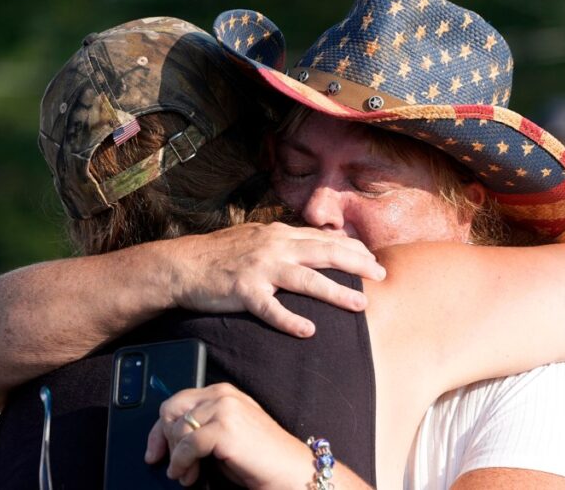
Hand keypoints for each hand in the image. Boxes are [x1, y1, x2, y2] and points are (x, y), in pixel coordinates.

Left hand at [145, 383, 313, 488]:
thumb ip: (203, 427)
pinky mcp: (225, 428)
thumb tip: (166, 440)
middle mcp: (222, 395)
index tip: (154, 451)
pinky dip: (180, 463)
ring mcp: (224, 409)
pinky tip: (186, 474)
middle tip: (172, 464)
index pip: (177, 401)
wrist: (291, 471)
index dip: (159, 429)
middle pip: (170, 410)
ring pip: (177, 429)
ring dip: (176, 458)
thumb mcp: (226, 435)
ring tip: (186, 475)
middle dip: (165, 440)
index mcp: (223, 392)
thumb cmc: (261, 458)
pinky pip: (186, 445)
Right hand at [165, 223, 385, 336]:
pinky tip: (308, 331)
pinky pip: (270, 308)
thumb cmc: (221, 254)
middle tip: (381, 275)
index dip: (352, 249)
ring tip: (360, 304)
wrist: (183, 264)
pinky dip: (289, 320)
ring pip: (305, 279)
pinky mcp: (243, 291)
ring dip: (336, 292)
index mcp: (278, 234)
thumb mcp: (257, 237)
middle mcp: (273, 247)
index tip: (373, 260)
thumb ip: (287, 239)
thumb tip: (321, 241)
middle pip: (324, 253)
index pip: (323, 239)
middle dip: (357, 264)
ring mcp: (259, 269)